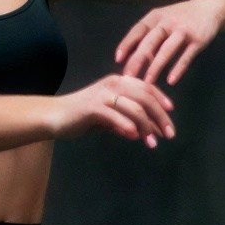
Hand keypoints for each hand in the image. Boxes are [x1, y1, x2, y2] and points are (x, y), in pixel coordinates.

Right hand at [51, 73, 175, 149]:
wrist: (53, 116)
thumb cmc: (82, 116)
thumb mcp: (110, 116)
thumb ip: (129, 120)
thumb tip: (151, 132)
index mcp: (118, 81)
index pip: (147, 88)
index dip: (162, 100)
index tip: (171, 113)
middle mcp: (113, 84)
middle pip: (146, 98)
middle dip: (160, 117)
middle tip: (169, 134)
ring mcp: (103, 95)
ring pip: (135, 109)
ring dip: (147, 127)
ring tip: (152, 143)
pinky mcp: (93, 107)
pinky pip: (117, 117)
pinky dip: (128, 128)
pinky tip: (134, 137)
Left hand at [113, 0, 224, 86]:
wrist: (210, 6)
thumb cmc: (180, 16)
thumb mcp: (162, 18)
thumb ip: (149, 34)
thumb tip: (132, 57)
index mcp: (155, 17)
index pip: (137, 30)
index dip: (127, 44)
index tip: (118, 59)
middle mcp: (168, 22)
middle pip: (149, 42)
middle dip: (137, 60)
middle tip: (128, 77)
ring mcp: (183, 31)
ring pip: (166, 50)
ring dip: (155, 67)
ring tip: (147, 82)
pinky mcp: (198, 40)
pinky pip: (186, 56)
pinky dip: (178, 69)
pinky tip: (171, 80)